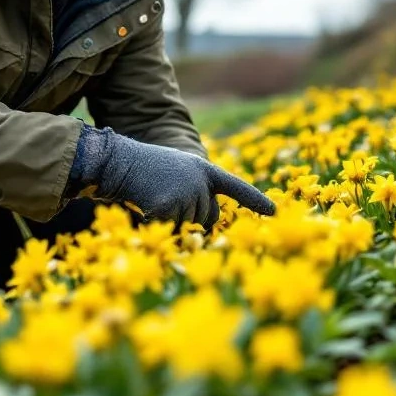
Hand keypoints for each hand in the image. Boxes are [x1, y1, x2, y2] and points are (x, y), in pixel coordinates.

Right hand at [71, 126, 275, 226]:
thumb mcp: (180, 173)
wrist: (120, 163)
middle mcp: (201, 182)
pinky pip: (171, 233)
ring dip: (172, 225)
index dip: (255, 200)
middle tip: (168, 200)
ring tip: (156, 201)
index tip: (275, 213)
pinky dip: (158, 228)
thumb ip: (199, 192)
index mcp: (205, 170)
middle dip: (192, 220)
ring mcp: (186, 194)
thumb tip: (208, 228)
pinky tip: (147, 210)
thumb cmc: (148, 171)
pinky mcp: (169, 207)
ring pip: (190, 229)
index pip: (236, 186)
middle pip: (209, 219)